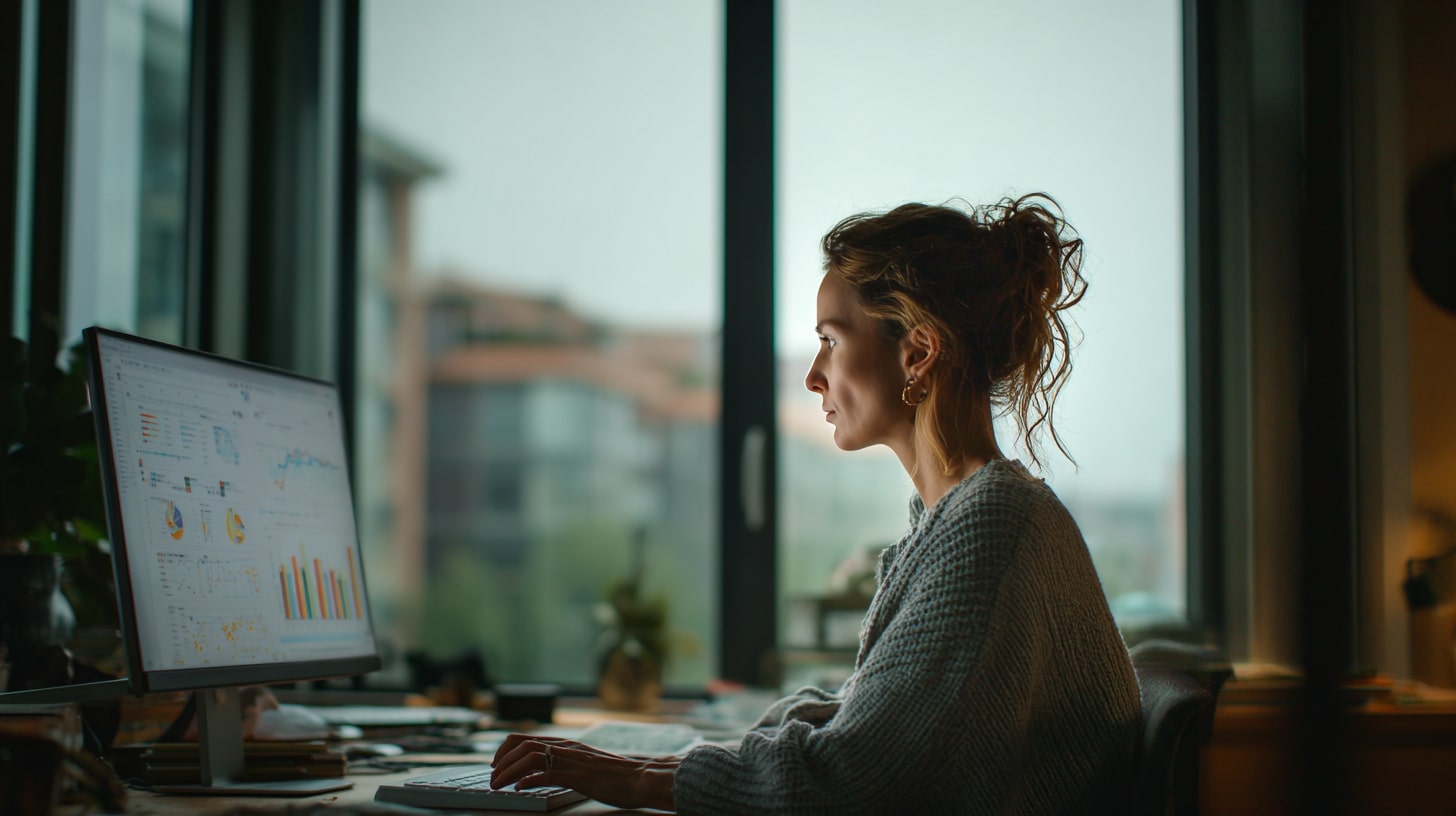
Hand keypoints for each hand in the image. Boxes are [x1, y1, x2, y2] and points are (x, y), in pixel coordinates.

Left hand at [490, 734, 678, 810]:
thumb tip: (543, 769)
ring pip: (531, 757)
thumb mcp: (585, 763)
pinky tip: (520, 789)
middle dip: (501, 761)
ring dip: (509, 771)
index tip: (495, 764)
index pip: (526, 738)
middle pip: (523, 745)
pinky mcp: (580, 776)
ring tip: (499, 785)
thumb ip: (565, 762)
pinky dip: (529, 780)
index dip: (505, 750)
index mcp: (566, 744)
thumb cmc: (615, 775)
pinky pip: (548, 774)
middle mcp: (567, 748)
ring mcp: (573, 761)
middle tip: (492, 777)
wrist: (640, 778)